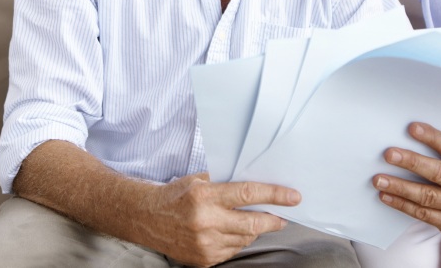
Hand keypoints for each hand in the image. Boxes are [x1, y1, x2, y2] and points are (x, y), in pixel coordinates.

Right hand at [139, 172, 299, 266]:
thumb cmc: (175, 195)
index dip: (274, 195)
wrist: (146, 218)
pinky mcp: (203, 260)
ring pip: (245, 239)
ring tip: (254, 221)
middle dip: (273, 220)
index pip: (247, 194)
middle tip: (283, 216)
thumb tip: (255, 182)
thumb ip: (224, 182)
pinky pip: (232, 251)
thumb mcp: (198, 180)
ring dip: (254, 231)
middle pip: (252, 224)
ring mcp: (204, 244)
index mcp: (205, 196)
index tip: (293, 197)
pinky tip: (232, 232)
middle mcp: (206, 221)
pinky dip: (237, 241)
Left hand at [373, 122, 440, 233]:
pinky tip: (386, 196)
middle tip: (389, 155)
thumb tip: (409, 133)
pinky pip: (423, 214)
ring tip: (379, 180)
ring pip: (428, 196)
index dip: (432, 137)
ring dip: (400, 187)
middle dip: (412, 162)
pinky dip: (402, 204)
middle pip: (439, 172)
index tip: (411, 128)